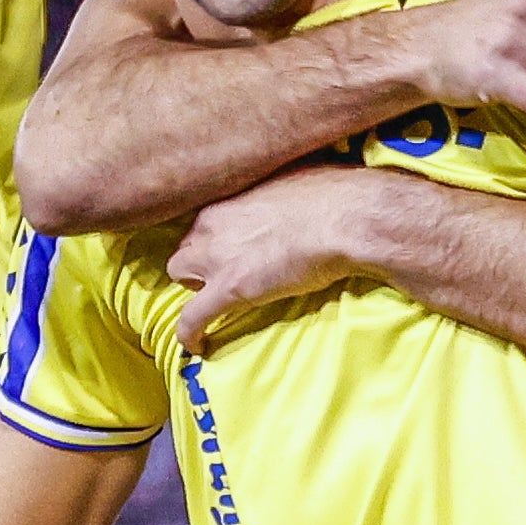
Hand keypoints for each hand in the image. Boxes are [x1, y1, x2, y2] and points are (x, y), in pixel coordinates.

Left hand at [170, 164, 403, 346]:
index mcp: (231, 194)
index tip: (230, 246)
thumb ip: (277, 188)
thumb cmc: (336, 194)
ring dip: (194, 288)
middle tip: (228, 273)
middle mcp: (213, 222)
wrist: (348, 219)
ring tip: (216, 302)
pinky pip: (192, 317)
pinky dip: (190, 333)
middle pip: (185, 243)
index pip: (203, 219)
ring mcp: (218, 256)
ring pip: (178, 273)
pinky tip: (196, 345)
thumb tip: (292, 191)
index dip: (215, 237)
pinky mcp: (229, 289)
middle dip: (200, 261)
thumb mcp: (295, 179)